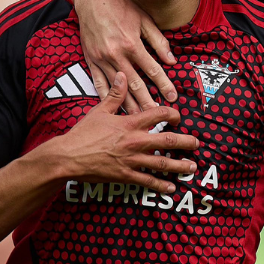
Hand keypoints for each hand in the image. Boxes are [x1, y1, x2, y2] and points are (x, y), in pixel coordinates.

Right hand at [41, 73, 198, 193]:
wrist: (66, 157)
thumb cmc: (82, 133)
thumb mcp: (99, 111)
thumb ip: (115, 94)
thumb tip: (122, 75)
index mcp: (130, 123)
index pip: (160, 114)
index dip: (174, 114)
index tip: (179, 118)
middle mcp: (135, 141)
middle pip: (169, 140)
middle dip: (186, 142)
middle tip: (197, 144)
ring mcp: (131, 160)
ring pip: (162, 163)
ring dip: (180, 166)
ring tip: (192, 167)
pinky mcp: (125, 175)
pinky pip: (147, 181)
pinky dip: (160, 185)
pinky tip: (171, 187)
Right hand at [72, 0, 177, 111]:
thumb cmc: (122, 5)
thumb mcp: (144, 19)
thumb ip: (158, 41)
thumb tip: (172, 60)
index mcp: (132, 43)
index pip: (153, 70)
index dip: (164, 85)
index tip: (173, 97)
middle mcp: (116, 53)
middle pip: (136, 84)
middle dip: (148, 102)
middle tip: (158, 118)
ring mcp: (101, 58)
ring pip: (117, 87)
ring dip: (128, 104)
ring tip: (138, 118)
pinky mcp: (90, 59)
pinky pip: (98, 82)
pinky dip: (105, 96)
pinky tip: (113, 108)